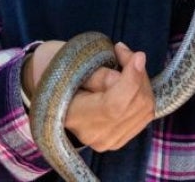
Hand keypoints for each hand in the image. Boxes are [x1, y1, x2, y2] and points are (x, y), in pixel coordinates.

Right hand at [25, 40, 154, 151]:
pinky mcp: (120, 139)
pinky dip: (143, 93)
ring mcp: (109, 141)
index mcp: (75, 117)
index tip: (138, 55)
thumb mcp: (70, 63)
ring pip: (145, 109)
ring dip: (141, 81)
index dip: (131, 79)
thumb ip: (101, 72)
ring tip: (125, 62)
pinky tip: (129, 80)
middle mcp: (95, 136)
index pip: (115, 105)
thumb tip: (135, 67)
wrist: (49, 95)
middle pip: (135, 105)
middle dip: (137, 74)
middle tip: (123, 52)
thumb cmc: (57, 71)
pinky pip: (144, 114)